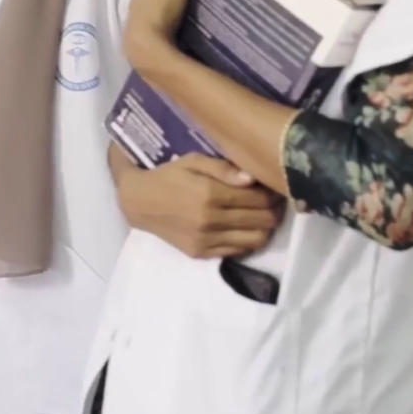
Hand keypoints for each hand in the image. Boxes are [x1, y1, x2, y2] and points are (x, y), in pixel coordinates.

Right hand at [114, 152, 283, 259]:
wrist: (138, 202)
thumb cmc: (168, 176)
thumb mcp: (192, 161)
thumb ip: (222, 168)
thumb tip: (252, 178)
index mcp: (210, 194)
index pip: (260, 199)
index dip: (274, 193)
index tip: (275, 187)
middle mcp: (210, 220)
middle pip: (263, 220)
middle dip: (275, 210)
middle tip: (274, 201)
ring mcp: (205, 239)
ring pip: (256, 239)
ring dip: (266, 227)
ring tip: (262, 215)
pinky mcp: (200, 252)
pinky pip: (238, 250)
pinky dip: (249, 240)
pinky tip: (244, 227)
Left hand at [124, 0, 205, 77]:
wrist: (149, 50)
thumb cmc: (161, 10)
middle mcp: (134, 3)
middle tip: (194, 0)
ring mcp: (137, 24)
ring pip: (158, 14)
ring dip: (172, 15)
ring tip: (191, 19)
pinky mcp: (143, 43)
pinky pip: (160, 32)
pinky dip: (170, 32)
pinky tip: (182, 36)